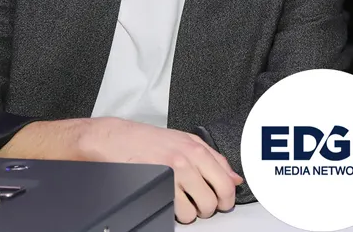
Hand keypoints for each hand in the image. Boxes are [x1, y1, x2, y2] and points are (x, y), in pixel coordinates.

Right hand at [80, 118, 242, 223]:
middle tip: (202, 203)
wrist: (118, 140)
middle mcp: (185, 163)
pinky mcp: (156, 190)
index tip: (224, 201)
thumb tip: (234, 177)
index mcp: (197, 150)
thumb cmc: (150, 140)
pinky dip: (176, 213)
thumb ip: (215, 159)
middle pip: (212, 201)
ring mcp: (170, 178)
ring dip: (192, 212)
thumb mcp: (187, 141)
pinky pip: (175, 214)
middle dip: (209, 208)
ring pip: (195, 212)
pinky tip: (172, 201)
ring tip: (185, 201)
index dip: (227, 198)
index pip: (225, 183)